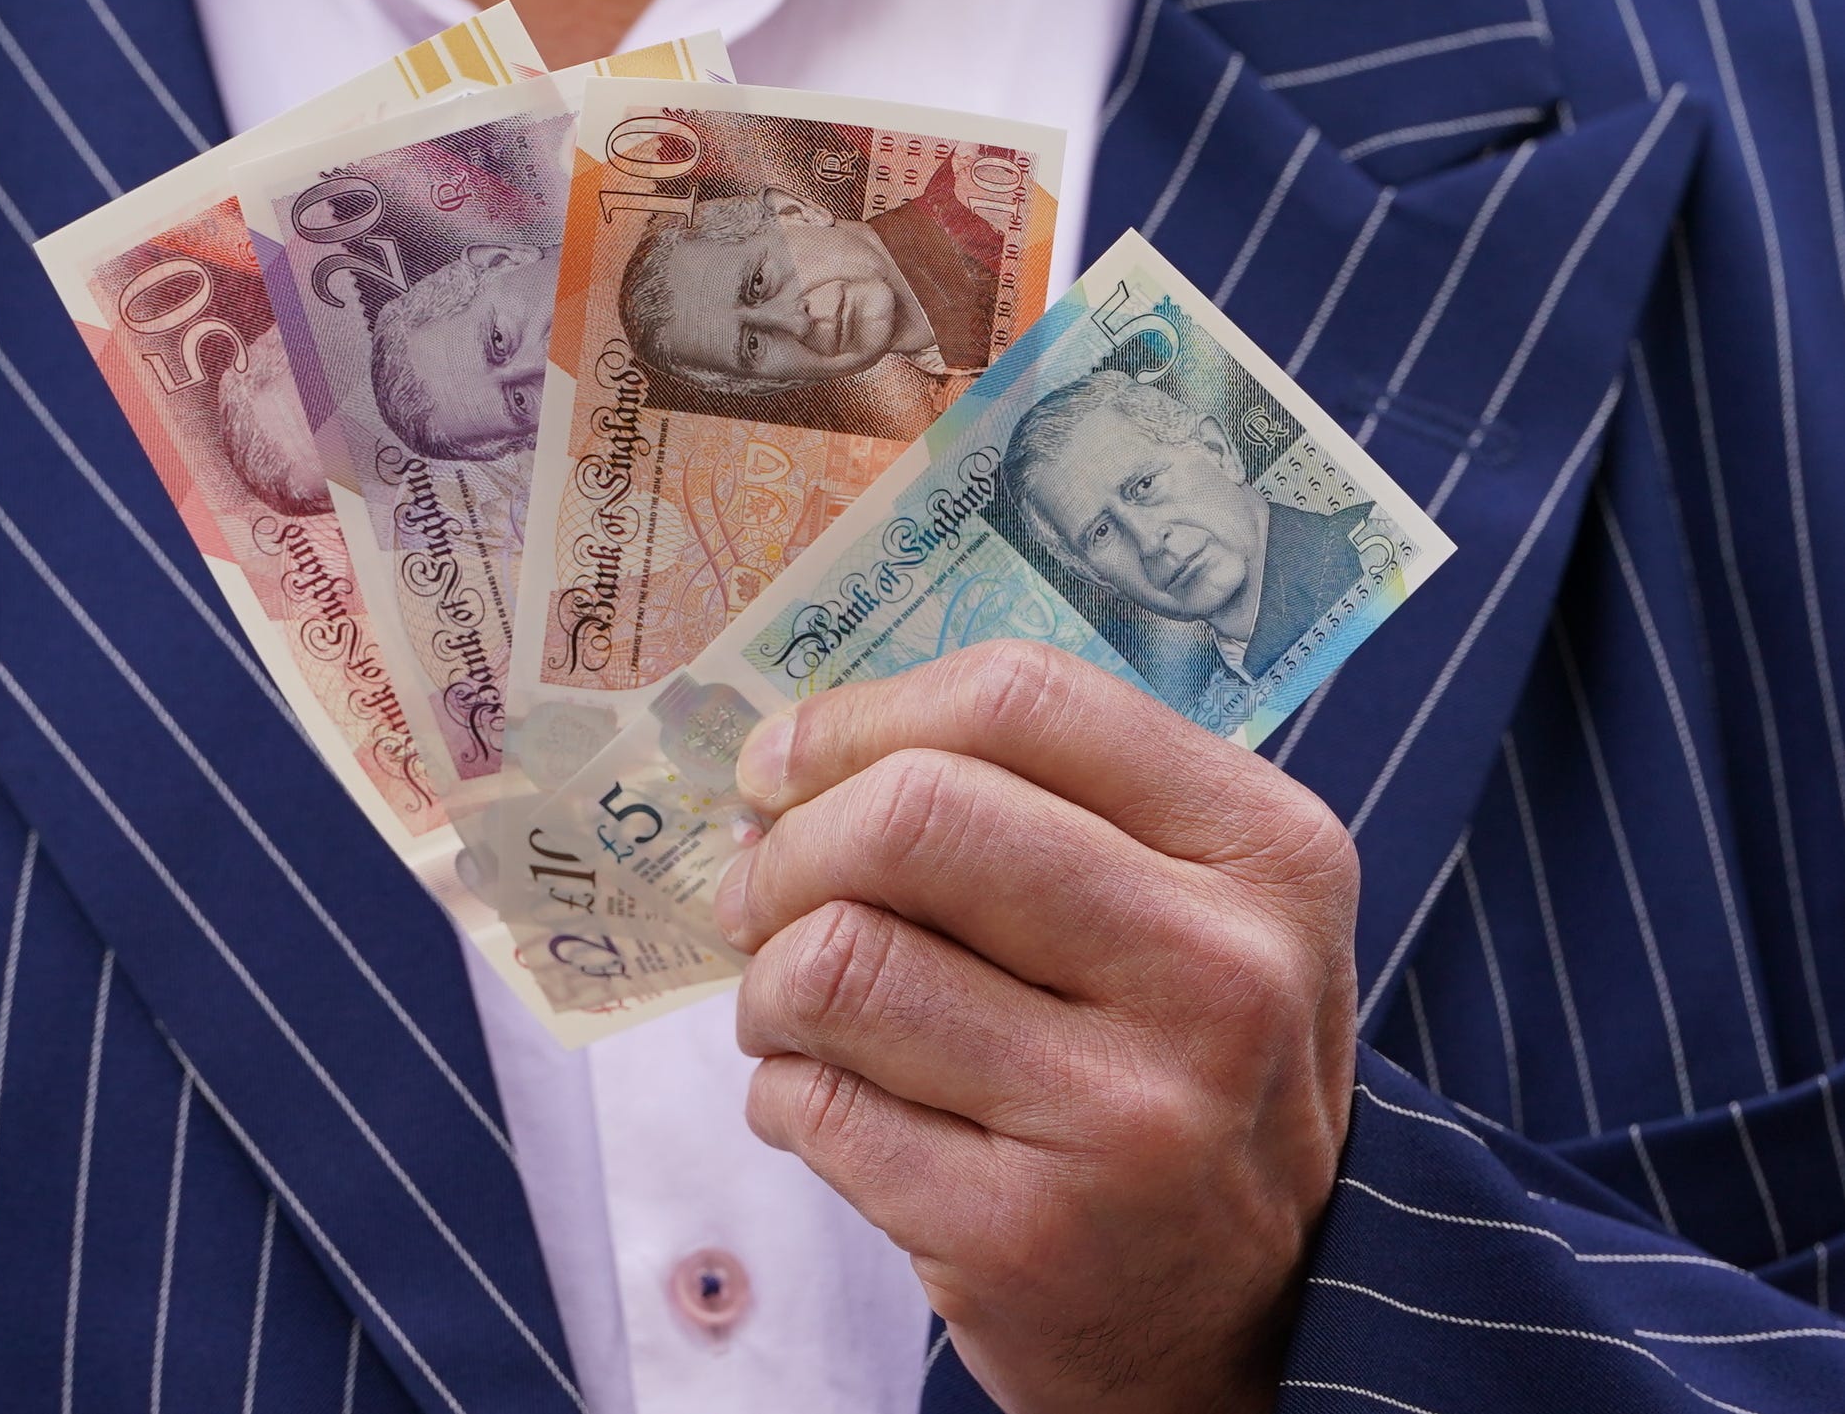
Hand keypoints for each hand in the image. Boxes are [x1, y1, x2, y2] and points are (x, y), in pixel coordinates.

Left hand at [719, 641, 1358, 1412]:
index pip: (1021, 701)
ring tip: (789, 1009)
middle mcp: (1221, 973)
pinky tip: (824, 1101)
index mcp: (1267, 853)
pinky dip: (782, 1092)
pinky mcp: (1024, 1234)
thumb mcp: (1198, 910)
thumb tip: (797, 756)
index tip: (782, 764)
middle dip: (789, 847)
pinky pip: (815, 1103)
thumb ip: (1045, 806)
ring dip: (768, 981)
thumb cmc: (1185, 1069)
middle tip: (754, 889)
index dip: (861, 718)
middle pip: (916, 816)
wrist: (1257, 1320)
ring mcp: (1126, 1114)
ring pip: (839, 960)